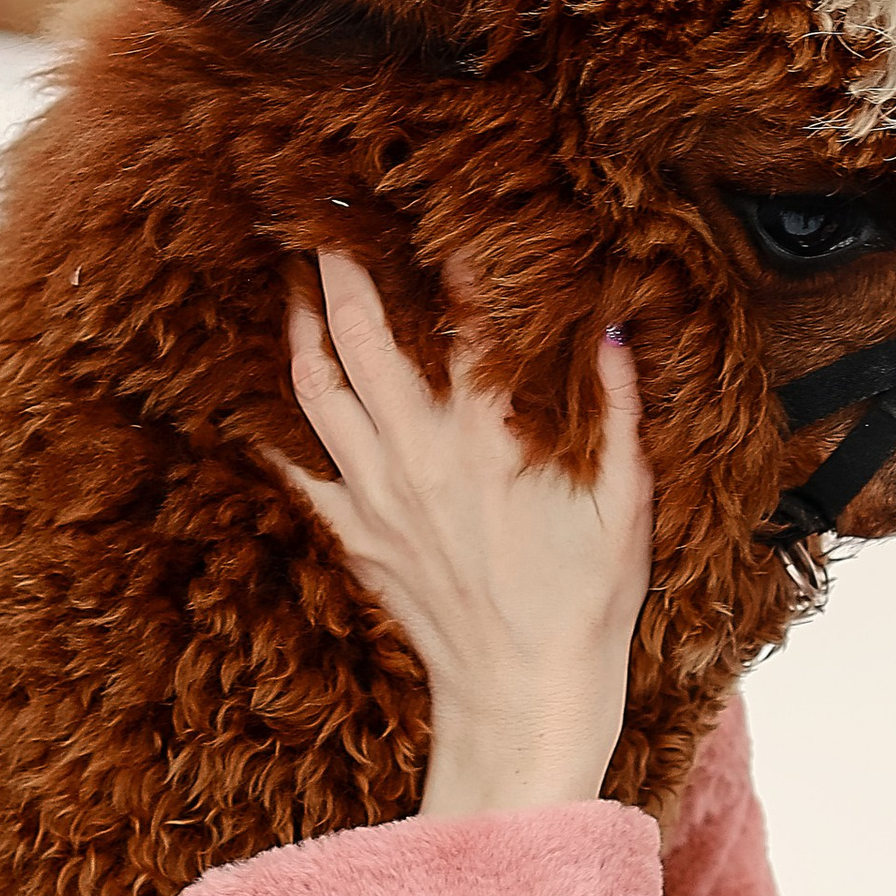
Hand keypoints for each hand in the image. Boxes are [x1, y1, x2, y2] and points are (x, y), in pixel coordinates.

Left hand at [279, 253, 652, 817]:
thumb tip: (609, 326)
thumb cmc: (584, 602)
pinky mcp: (354, 532)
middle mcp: (422, 452)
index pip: (460, 317)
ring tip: (293, 276)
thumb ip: (615, 407)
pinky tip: (269, 385)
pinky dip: (275, 418)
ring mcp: (377, 492)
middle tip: (325, 209)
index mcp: (492, 435)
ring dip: (298, 323)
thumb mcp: (626, 501)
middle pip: (363, 332)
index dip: (442, 250)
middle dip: (340, 261)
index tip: (429, 199)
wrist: (521, 696)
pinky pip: (296, 464)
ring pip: (316, 385)